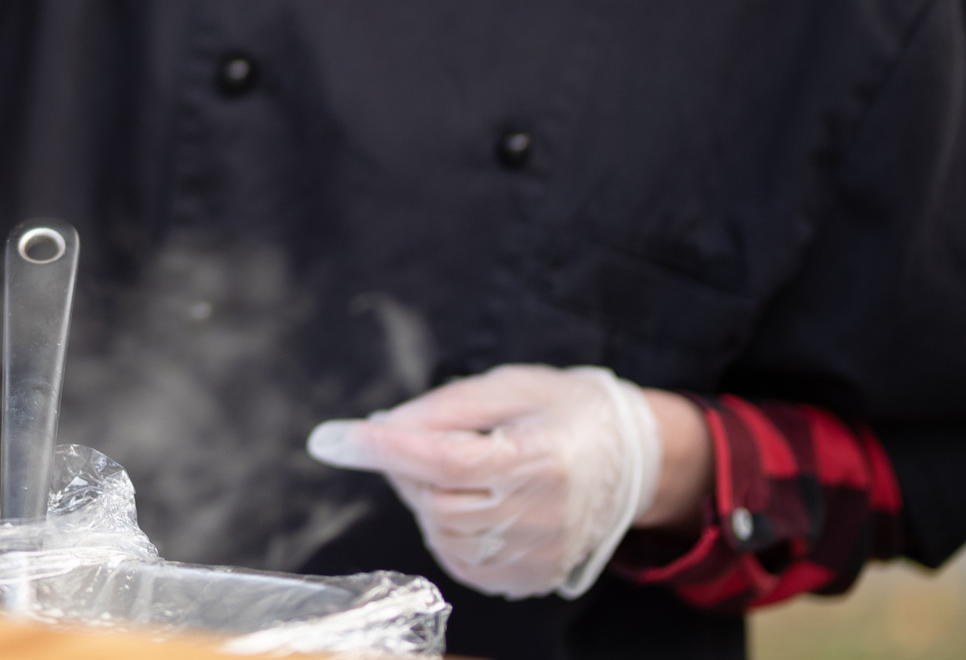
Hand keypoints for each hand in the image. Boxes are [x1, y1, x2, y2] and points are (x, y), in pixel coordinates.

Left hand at [306, 364, 661, 599]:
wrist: (635, 461)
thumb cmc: (566, 412)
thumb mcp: (509, 386)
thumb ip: (444, 407)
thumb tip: (382, 425)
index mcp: (539, 459)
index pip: (443, 460)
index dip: (383, 448)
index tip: (331, 438)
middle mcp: (543, 517)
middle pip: (435, 501)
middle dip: (407, 468)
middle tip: (421, 440)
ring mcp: (540, 556)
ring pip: (442, 534)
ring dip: (426, 500)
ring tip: (458, 468)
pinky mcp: (534, 578)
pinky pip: (463, 562)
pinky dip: (447, 531)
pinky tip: (468, 502)